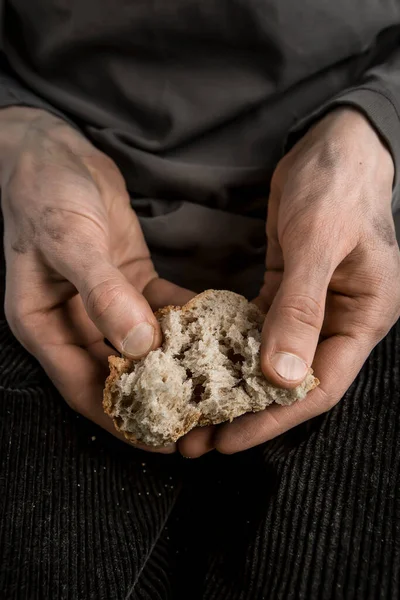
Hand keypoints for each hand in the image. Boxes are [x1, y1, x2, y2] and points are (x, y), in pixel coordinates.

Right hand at [1, 108, 192, 451]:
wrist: (54, 148)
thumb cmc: (45, 193)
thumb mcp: (70, 242)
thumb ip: (103, 294)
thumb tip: (139, 347)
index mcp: (45, 326)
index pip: (85, 389)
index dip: (124, 419)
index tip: (166, 440)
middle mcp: (74, 322)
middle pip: (119, 375)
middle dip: (160, 399)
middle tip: (204, 421)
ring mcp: (104, 303)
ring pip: (145, 347)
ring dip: (179, 365)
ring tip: (218, 386)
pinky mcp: (129, 281)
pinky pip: (160, 310)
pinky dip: (186, 322)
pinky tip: (218, 333)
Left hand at [214, 107, 399, 452]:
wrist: (332, 144)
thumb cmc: (336, 184)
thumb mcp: (317, 241)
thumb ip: (302, 308)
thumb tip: (283, 377)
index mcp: (364, 316)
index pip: (321, 387)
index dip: (274, 418)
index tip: (229, 438)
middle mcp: (340, 320)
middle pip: (293, 384)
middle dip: (246, 413)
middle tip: (199, 438)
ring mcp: (313, 308)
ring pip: (272, 362)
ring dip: (234, 387)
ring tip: (193, 409)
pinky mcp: (286, 291)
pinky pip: (258, 331)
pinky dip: (232, 350)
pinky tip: (203, 366)